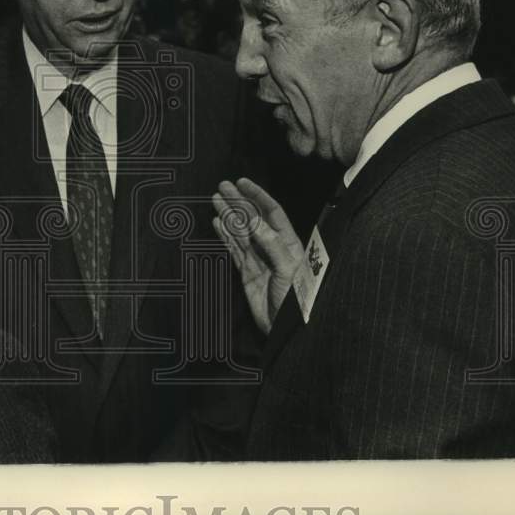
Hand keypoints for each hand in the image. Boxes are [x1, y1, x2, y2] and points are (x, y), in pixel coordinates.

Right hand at [213, 178, 303, 334]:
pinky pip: (234, 249)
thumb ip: (272, 246)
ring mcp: (259, 260)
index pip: (272, 212)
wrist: (288, 331)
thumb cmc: (298, 301)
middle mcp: (273, 248)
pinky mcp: (247, 273)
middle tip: (222, 186)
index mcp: (288, 244)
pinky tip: (217, 222)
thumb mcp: (289, 272)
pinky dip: (224, 235)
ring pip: (240, 232)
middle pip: (253, 219)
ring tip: (215, 198)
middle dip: (238, 202)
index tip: (242, 183)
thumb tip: (253, 221)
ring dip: (229, 215)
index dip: (257, 196)